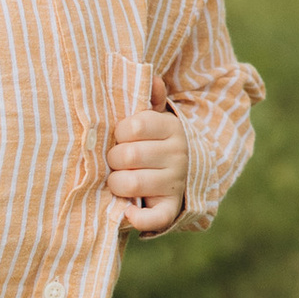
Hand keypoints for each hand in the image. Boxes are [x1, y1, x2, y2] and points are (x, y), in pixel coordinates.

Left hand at [109, 73, 188, 236]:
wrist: (185, 173)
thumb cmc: (157, 142)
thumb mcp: (157, 118)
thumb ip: (151, 99)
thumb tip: (153, 79)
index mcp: (171, 128)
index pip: (133, 126)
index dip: (119, 133)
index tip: (120, 137)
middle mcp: (177, 154)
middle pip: (129, 155)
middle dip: (113, 160)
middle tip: (115, 161)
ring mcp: (175, 182)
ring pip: (134, 183)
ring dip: (117, 184)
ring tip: (118, 180)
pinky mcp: (171, 208)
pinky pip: (155, 217)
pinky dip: (138, 218)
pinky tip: (127, 211)